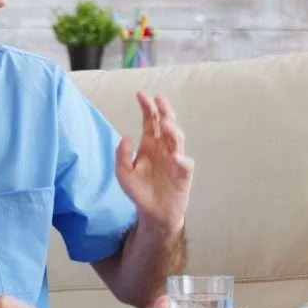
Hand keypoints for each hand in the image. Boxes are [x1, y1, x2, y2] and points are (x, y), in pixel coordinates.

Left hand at [116, 93, 193, 233]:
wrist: (154, 213)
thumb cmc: (140, 191)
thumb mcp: (124, 174)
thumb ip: (122, 155)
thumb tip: (127, 137)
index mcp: (150, 144)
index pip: (151, 120)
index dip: (147, 107)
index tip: (141, 94)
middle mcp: (164, 148)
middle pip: (167, 124)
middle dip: (164, 110)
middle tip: (158, 100)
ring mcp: (175, 160)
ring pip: (178, 139)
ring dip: (173, 129)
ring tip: (165, 122)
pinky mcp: (183, 174)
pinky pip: (186, 163)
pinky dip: (182, 159)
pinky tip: (175, 156)